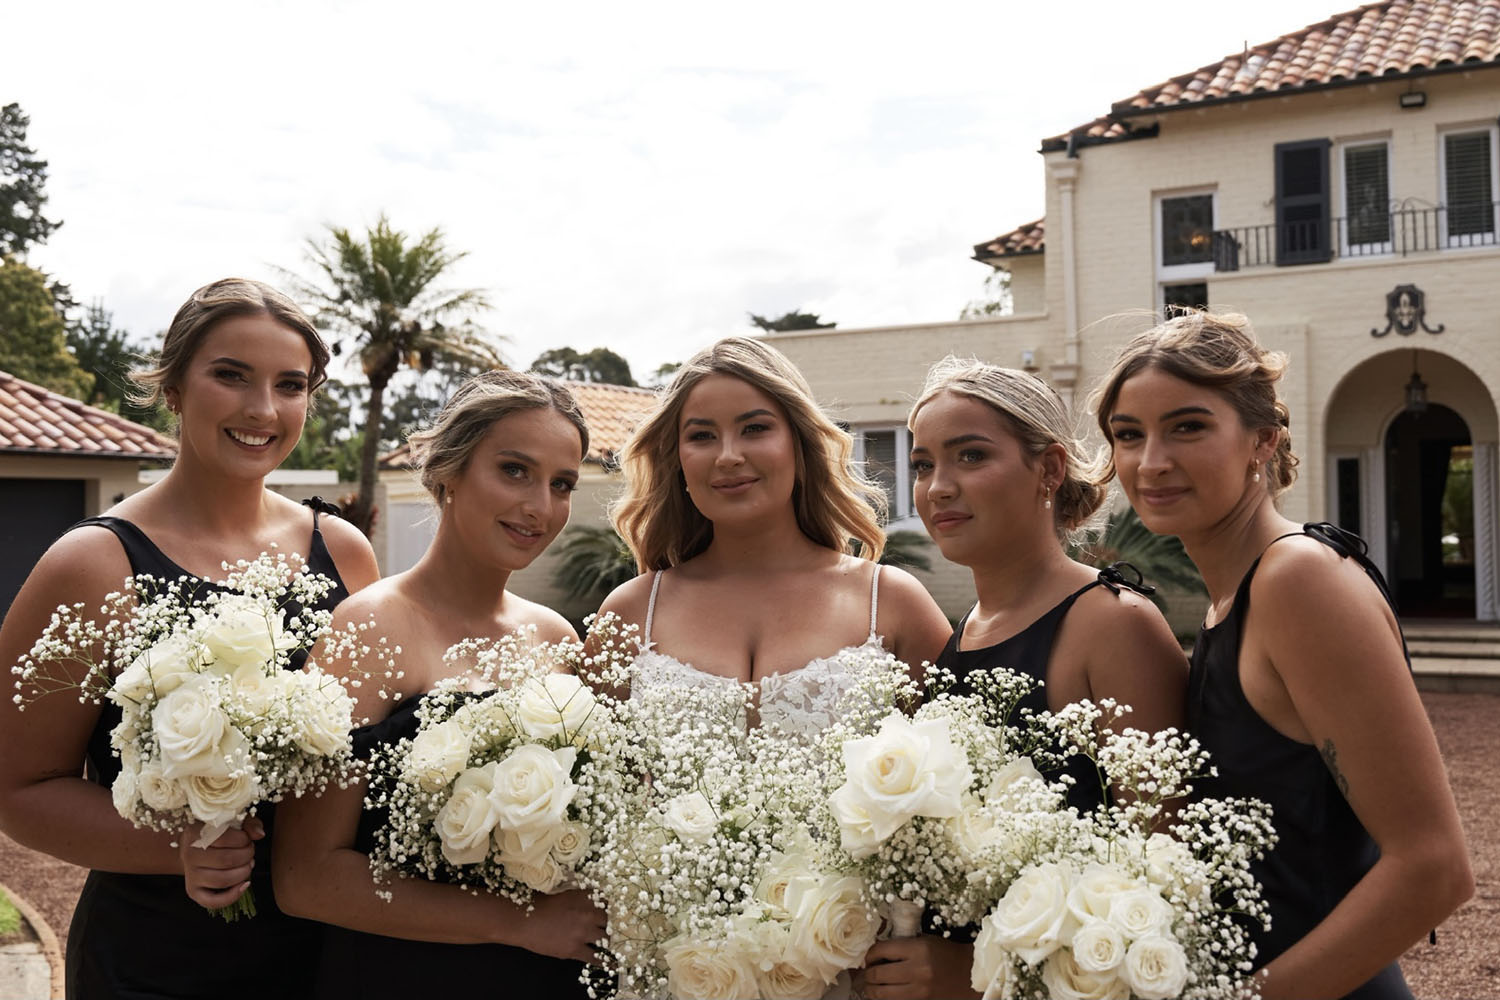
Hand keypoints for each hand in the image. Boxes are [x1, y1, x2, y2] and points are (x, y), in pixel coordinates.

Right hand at [180, 817, 263, 908]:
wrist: (194, 846)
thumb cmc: (219, 832)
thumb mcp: (233, 821)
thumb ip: (248, 823)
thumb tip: (259, 834)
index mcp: (196, 833)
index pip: (224, 838)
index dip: (244, 840)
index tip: (247, 839)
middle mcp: (190, 855)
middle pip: (226, 860)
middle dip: (247, 856)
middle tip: (250, 852)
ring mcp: (190, 875)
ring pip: (222, 880)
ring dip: (243, 873)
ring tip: (248, 864)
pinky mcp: (193, 891)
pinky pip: (212, 901)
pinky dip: (232, 896)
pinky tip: (245, 884)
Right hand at [515, 889, 606, 963]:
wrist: (525, 920)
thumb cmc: (541, 905)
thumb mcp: (566, 894)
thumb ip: (582, 899)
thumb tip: (595, 904)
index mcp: (586, 897)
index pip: (608, 902)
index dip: (611, 908)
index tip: (614, 912)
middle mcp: (588, 914)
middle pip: (610, 921)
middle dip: (612, 924)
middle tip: (614, 928)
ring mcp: (582, 933)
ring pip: (605, 939)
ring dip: (608, 941)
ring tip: (612, 944)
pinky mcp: (575, 949)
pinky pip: (595, 957)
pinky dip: (603, 961)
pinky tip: (610, 962)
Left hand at [854, 935, 979, 999]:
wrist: (971, 974)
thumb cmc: (946, 953)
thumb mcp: (925, 941)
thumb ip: (902, 946)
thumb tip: (876, 952)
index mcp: (918, 950)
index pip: (882, 951)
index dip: (870, 955)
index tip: (869, 957)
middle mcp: (917, 971)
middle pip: (877, 975)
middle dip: (867, 974)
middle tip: (867, 972)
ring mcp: (919, 991)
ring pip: (882, 994)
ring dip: (872, 990)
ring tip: (871, 986)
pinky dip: (886, 998)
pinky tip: (885, 993)